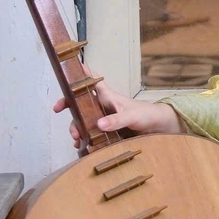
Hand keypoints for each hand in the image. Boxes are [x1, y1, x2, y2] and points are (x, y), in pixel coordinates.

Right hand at [52, 64, 186, 147]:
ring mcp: (104, 119)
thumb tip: (98, 124)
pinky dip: (85, 140)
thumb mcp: (132, 116)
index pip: (92, 82)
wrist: (159, 128)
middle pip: (81, 103)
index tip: (67, 70)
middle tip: (59, 112)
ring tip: (76, 140)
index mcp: (108, 97)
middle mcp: (103, 107)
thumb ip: (117, 120)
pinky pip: (92, 134)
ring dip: (77, 128)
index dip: (80, 74)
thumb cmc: (147, 114)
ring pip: (84, 120)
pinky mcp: (107, 132)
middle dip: (69, 107)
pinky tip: (82, 147)